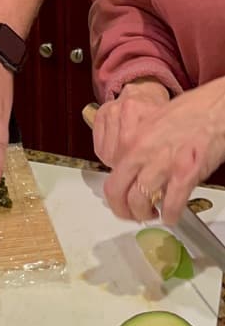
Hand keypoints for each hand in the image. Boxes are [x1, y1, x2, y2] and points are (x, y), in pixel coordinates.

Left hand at [103, 79, 224, 224]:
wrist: (214, 109)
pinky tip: (171, 216)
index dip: (116, 195)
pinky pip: (171, 205)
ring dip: (145, 215)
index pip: (110, 176)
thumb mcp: (150, 125)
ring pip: (140, 202)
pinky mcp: (185, 174)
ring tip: (153, 215)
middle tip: (133, 215)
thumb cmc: (187, 113)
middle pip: (118, 193)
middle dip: (124, 211)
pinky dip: (169, 216)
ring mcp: (163, 164)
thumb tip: (133, 170)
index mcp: (132, 140)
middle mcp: (142, 153)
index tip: (122, 200)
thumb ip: (138, 148)